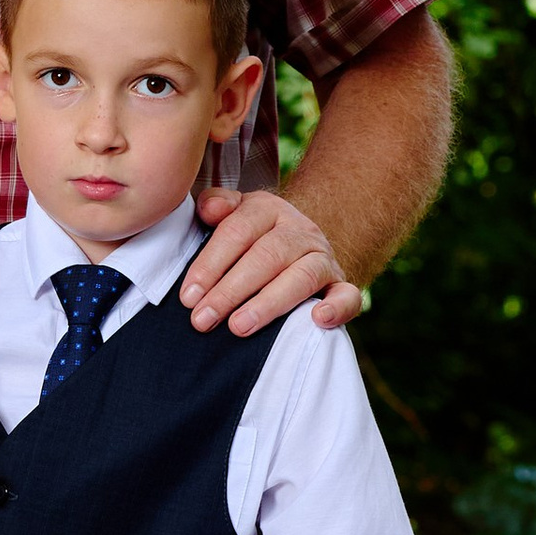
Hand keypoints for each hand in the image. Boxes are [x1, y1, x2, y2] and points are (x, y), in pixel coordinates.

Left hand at [183, 187, 361, 334]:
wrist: (297, 243)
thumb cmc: (250, 238)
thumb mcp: (231, 215)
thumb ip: (216, 206)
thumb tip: (209, 207)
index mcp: (267, 209)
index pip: (238, 232)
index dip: (211, 264)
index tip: (188, 296)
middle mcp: (299, 230)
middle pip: (266, 257)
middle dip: (231, 291)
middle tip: (203, 319)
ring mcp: (323, 256)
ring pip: (301, 277)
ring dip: (269, 304)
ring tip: (239, 328)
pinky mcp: (340, 283)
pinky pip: (347, 295)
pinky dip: (337, 307)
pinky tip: (318, 320)